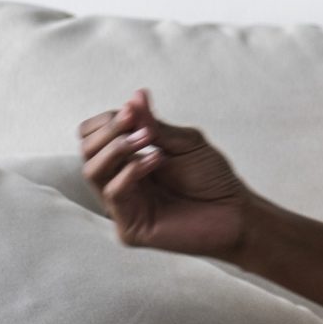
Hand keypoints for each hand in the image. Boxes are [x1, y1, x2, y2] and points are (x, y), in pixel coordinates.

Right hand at [77, 88, 254, 259]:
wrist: (236, 212)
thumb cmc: (213, 178)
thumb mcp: (184, 142)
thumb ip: (154, 124)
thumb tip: (136, 95)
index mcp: (127, 160)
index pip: (92, 136)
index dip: (107, 121)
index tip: (133, 110)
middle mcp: (119, 181)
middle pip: (86, 150)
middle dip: (110, 131)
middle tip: (142, 127)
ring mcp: (122, 206)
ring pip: (92, 171)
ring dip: (117, 148)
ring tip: (148, 139)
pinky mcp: (129, 227)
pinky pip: (114, 193)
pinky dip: (132, 171)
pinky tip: (157, 160)